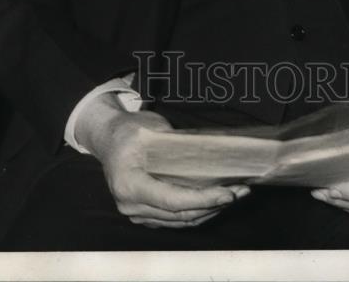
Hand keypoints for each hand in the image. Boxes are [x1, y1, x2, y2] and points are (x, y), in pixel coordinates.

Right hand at [75, 92, 249, 228]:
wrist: (107, 138)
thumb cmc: (129, 130)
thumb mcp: (150, 128)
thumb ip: (175, 144)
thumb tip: (211, 156)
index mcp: (129, 184)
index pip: (173, 200)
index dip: (203, 199)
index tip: (228, 193)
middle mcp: (131, 206)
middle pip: (180, 214)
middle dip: (214, 205)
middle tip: (241, 191)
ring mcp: (137, 214)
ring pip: (180, 221)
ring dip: (210, 211)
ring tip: (235, 195)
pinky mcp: (145, 215)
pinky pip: (175, 219)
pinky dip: (197, 212)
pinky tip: (215, 200)